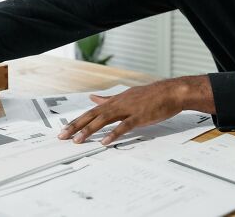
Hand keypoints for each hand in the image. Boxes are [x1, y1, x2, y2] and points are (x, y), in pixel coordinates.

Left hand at [58, 76, 214, 145]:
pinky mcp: (139, 116)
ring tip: (77, 140)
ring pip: (104, 120)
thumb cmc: (151, 96)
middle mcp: (118, 103)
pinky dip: (113, 134)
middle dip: (76, 126)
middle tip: (62, 136)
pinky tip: (104, 141)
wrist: (171, 92)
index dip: (77, 120)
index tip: (64, 129)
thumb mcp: (127, 95)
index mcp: (115, 100)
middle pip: (93, 115)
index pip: (92, 111)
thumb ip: (109, 99)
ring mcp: (128, 109)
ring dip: (89, 130)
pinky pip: (124, 126)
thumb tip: (92, 98)